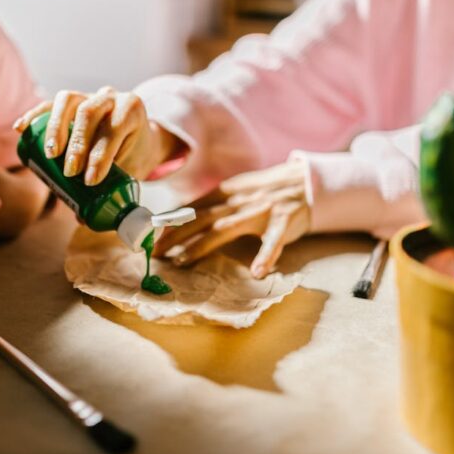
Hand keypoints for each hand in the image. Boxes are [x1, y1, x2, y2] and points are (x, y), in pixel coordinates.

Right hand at [13, 86, 179, 184]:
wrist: (136, 136)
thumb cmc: (133, 154)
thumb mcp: (131, 169)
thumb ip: (110, 191)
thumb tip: (81, 218)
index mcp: (131, 110)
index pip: (115, 127)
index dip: (101, 155)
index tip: (90, 181)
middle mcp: (110, 97)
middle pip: (89, 112)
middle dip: (77, 144)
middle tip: (69, 172)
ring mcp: (88, 95)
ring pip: (68, 100)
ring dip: (56, 128)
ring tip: (50, 154)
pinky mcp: (70, 100)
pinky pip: (49, 104)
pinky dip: (34, 115)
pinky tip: (21, 128)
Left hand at [153, 161, 310, 278]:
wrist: (304, 182)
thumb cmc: (263, 193)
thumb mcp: (235, 192)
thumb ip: (212, 205)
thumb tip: (180, 218)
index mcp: (225, 192)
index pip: (192, 208)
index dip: (170, 222)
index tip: (149, 236)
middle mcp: (237, 200)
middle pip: (200, 218)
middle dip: (175, 235)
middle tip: (155, 252)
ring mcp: (259, 210)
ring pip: (225, 228)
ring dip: (201, 245)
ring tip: (182, 261)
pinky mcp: (281, 220)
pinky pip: (273, 240)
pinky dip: (265, 254)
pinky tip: (257, 271)